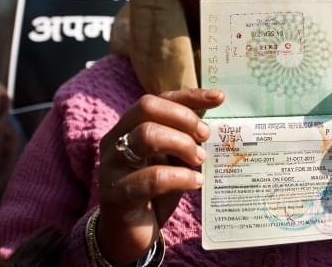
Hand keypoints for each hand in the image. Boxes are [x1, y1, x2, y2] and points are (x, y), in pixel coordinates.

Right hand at [97, 89, 223, 264]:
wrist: (128, 235)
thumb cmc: (153, 192)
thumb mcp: (171, 159)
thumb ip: (184, 139)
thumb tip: (212, 122)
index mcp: (129, 127)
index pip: (158, 98)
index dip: (189, 96)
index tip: (219, 98)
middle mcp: (116, 139)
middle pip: (147, 107)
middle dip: (183, 118)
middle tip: (205, 137)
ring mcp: (112, 165)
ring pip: (146, 135)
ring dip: (182, 144)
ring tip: (200, 160)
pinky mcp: (116, 193)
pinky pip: (151, 177)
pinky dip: (180, 177)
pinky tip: (195, 182)